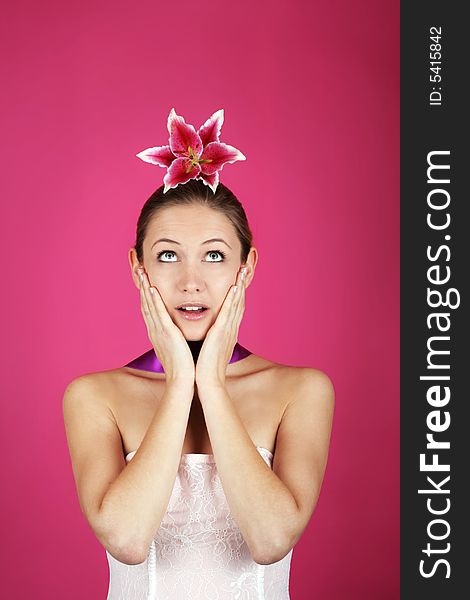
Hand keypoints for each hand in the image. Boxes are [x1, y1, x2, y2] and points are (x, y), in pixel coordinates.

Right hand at [138, 266, 194, 384]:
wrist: (183, 381)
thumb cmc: (184, 366)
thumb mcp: (177, 347)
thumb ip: (175, 337)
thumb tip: (178, 331)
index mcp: (158, 333)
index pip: (150, 308)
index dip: (146, 293)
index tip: (145, 278)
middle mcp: (155, 330)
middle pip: (145, 303)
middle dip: (142, 285)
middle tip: (138, 268)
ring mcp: (159, 331)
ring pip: (149, 304)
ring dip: (145, 287)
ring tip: (142, 271)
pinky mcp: (166, 333)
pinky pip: (158, 313)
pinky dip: (154, 300)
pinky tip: (152, 288)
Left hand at [195, 265, 247, 388]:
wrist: (207, 383)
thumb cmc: (205, 368)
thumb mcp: (210, 348)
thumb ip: (210, 338)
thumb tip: (207, 333)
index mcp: (227, 332)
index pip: (235, 308)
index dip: (238, 292)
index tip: (239, 278)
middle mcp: (231, 329)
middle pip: (239, 302)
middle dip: (242, 284)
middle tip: (246, 267)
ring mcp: (228, 330)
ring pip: (236, 304)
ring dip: (240, 286)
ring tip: (243, 270)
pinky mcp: (221, 333)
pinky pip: (228, 312)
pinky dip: (233, 299)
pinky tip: (234, 287)